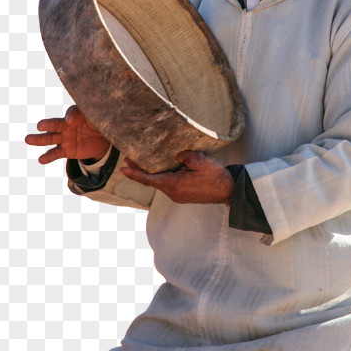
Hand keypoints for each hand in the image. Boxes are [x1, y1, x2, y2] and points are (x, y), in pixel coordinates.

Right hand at [25, 105, 110, 163]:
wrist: (101, 139)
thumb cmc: (98, 124)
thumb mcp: (99, 120)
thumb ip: (94, 118)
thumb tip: (88, 117)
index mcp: (75, 116)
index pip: (72, 113)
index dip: (71, 115)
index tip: (70, 119)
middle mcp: (66, 126)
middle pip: (54, 124)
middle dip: (47, 125)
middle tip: (39, 126)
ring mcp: (64, 138)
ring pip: (49, 138)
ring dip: (39, 139)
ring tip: (28, 139)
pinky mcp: (65, 150)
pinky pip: (54, 153)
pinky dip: (47, 157)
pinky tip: (41, 160)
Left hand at [119, 151, 234, 204]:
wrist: (228, 191)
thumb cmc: (216, 177)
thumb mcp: (203, 162)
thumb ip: (187, 156)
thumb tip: (178, 155)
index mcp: (174, 185)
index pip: (149, 179)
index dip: (134, 174)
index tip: (122, 169)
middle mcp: (173, 192)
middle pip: (151, 182)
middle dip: (139, 172)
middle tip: (128, 161)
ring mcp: (178, 195)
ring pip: (160, 183)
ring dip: (150, 174)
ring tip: (142, 163)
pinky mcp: (183, 195)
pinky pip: (168, 185)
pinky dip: (160, 177)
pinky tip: (162, 169)